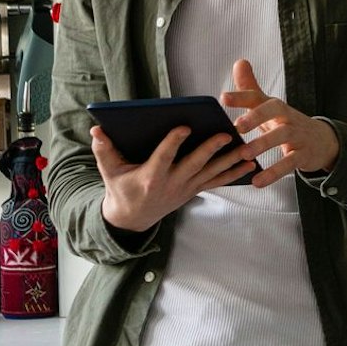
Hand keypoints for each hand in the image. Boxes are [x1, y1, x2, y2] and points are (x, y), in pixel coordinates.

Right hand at [92, 124, 249, 233]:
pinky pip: (217, 181)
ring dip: (231, 161)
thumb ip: (104, 150)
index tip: (184, 126)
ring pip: (211, 173)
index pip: (164, 157)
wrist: (132, 218)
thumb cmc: (121, 189)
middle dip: (211, 149)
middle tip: (226, 133)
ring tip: (248, 149)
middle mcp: (171, 183)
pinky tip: (250, 164)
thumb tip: (96, 130)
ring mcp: (185, 188)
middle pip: (194, 164)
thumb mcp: (109, 170)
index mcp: (151, 177)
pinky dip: (234, 174)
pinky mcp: (194, 190)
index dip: (174, 142)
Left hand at [221, 58, 339, 190]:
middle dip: (255, 117)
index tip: (223, 98)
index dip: (241, 96)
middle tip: (237, 126)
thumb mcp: (269, 106)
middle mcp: (286, 117)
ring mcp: (297, 135)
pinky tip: (257, 182)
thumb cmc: (287, 123)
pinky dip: (274, 173)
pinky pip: (289, 163)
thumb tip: (239, 61)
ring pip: (282, 136)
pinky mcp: (303, 155)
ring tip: (245, 154)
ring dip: (263, 144)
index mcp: (274, 106)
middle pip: (273, 111)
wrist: (322, 141)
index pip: (257, 97)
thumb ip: (251, 88)